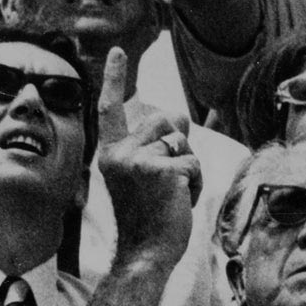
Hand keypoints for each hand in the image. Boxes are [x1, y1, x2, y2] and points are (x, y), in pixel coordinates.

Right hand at [95, 48, 197, 268]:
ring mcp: (138, 160)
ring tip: (173, 194)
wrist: (145, 254)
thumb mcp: (149, 176)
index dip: (115, 79)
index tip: (116, 52)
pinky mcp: (161, 170)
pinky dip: (196, 185)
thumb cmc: (148, 220)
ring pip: (183, 142)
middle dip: (179, 144)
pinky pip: (195, 164)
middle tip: (169, 181)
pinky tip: (180, 202)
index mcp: (109, 154)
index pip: (111, 109)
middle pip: (164, 121)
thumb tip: (180, 115)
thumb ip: (159, 146)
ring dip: (188, 167)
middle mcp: (119, 153)